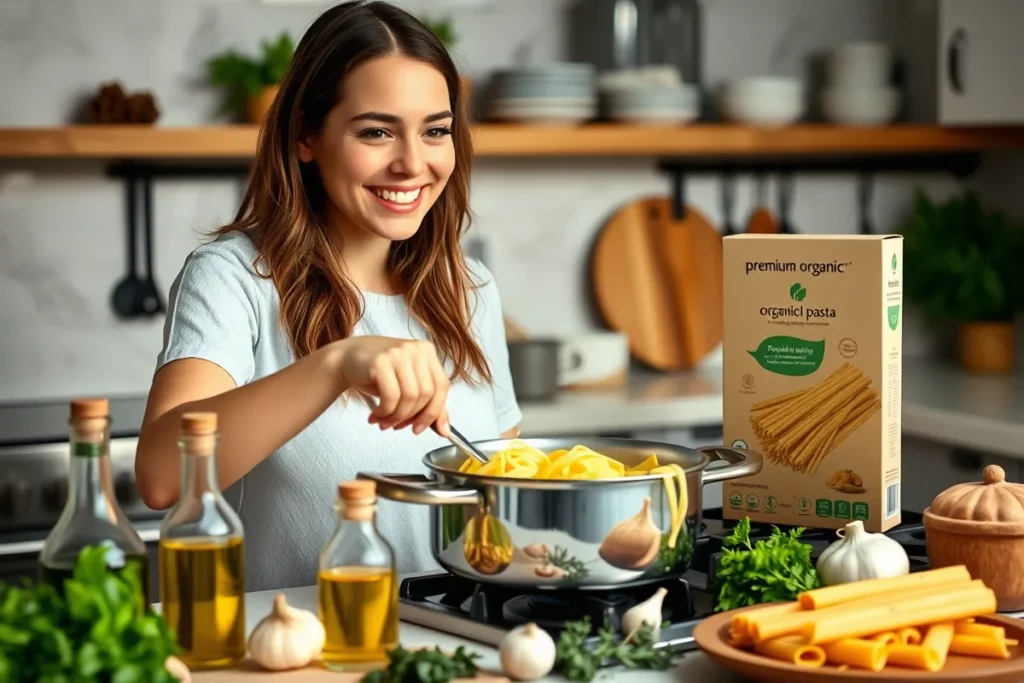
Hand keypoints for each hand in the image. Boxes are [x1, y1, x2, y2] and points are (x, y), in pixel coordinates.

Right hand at [336, 336, 450, 435]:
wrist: (347, 358)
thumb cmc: (379, 373)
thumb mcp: (408, 385)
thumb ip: (430, 405)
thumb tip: (445, 431)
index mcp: (427, 351)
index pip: (442, 386)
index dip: (433, 412)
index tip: (420, 428)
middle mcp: (416, 349)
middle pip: (426, 394)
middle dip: (411, 417)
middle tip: (397, 426)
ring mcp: (398, 353)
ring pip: (410, 397)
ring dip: (396, 417)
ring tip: (384, 422)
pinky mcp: (381, 361)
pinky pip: (391, 396)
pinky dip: (385, 412)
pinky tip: (376, 415)